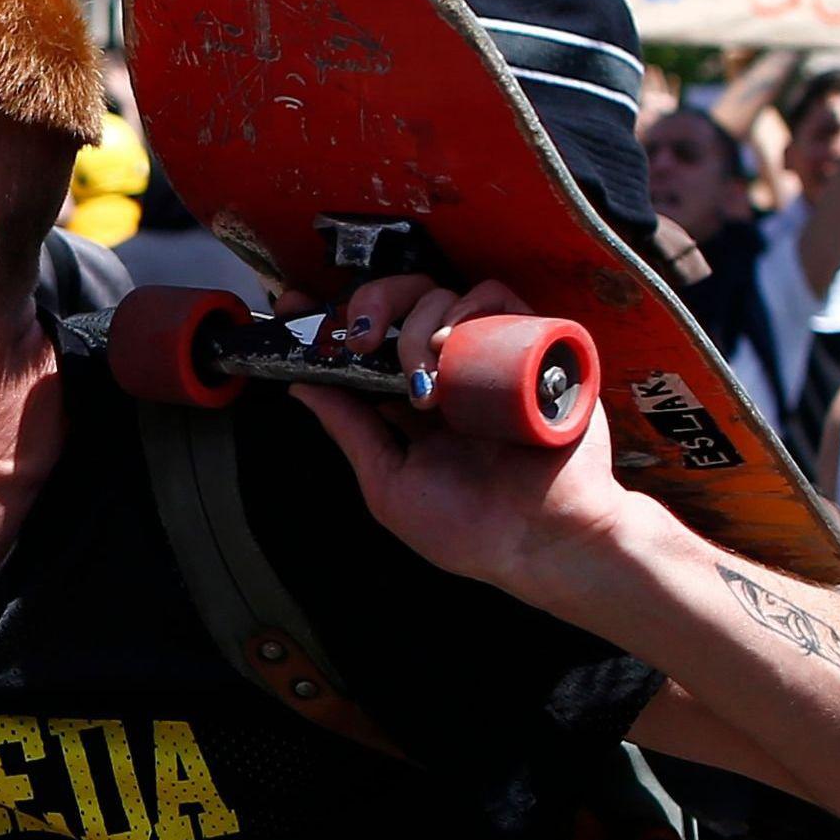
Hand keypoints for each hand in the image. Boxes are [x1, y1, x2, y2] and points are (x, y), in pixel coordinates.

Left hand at [283, 274, 641, 598]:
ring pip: (447, 296)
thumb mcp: (389, 482)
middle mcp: (450, 373)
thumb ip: (351, 430)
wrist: (545, 542)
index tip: (294, 304)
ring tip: (423, 376)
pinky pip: (502, 300)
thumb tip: (302, 387)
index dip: (334, 316)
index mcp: (411, 400)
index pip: (371, 343)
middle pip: (406, 304)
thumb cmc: (468, 528)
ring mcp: (492, 358)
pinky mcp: (536, 349)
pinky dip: (472, 305)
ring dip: (419, 322)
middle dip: (373, 305)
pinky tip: (453, 342)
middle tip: (362, 339)